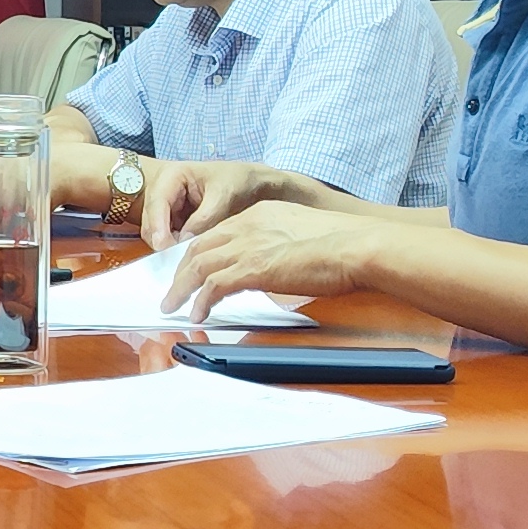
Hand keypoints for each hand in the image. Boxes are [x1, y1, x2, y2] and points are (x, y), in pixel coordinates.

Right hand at [141, 155, 317, 247]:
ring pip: (156, 234)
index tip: (164, 247)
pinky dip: (175, 249)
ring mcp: (168, 210)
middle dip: (161, 240)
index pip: (157, 202)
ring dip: (168, 247)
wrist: (254, 183)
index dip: (158, 226)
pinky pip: (168, 240)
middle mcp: (164, 192)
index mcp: (173, 176)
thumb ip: (205, 217)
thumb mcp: (224, 195)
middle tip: (176, 260)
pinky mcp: (175, 224)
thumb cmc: (239, 181)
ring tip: (187, 259)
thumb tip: (185, 241)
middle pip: (151, 221)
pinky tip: (188, 257)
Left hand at [167, 200, 380, 318]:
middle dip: (181, 270)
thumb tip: (279, 263)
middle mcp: (248, 226)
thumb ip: (281, 244)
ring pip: (199, 266)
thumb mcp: (302, 234)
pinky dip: (201, 301)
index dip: (200, 252)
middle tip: (173, 289)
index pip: (217, 233)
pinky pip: (214, 286)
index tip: (191, 267)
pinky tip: (198, 314)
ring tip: (173, 305)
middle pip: (200, 247)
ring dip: (182, 288)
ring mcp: (248, 246)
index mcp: (260, 214)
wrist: (355, 246)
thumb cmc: (342, 244)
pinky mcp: (253, 269)